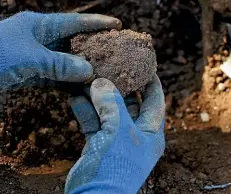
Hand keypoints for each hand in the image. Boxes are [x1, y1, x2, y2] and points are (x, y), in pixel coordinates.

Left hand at [0, 12, 121, 91]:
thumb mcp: (27, 58)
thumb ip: (58, 64)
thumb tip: (89, 70)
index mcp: (38, 25)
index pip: (74, 22)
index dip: (96, 23)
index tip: (117, 25)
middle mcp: (38, 39)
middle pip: (72, 42)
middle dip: (93, 47)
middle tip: (115, 52)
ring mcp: (33, 57)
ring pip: (65, 62)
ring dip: (82, 69)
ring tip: (104, 72)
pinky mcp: (28, 74)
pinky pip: (54, 77)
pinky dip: (67, 83)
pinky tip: (81, 89)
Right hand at [66, 75, 164, 193]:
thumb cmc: (115, 166)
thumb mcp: (118, 129)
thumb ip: (112, 103)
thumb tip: (102, 82)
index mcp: (150, 131)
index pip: (155, 99)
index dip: (151, 81)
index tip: (144, 64)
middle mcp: (136, 134)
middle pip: (131, 103)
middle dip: (119, 86)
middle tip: (109, 68)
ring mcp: (118, 140)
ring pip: (109, 111)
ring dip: (98, 97)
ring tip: (87, 79)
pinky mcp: (100, 145)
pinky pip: (94, 122)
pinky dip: (85, 111)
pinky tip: (75, 98)